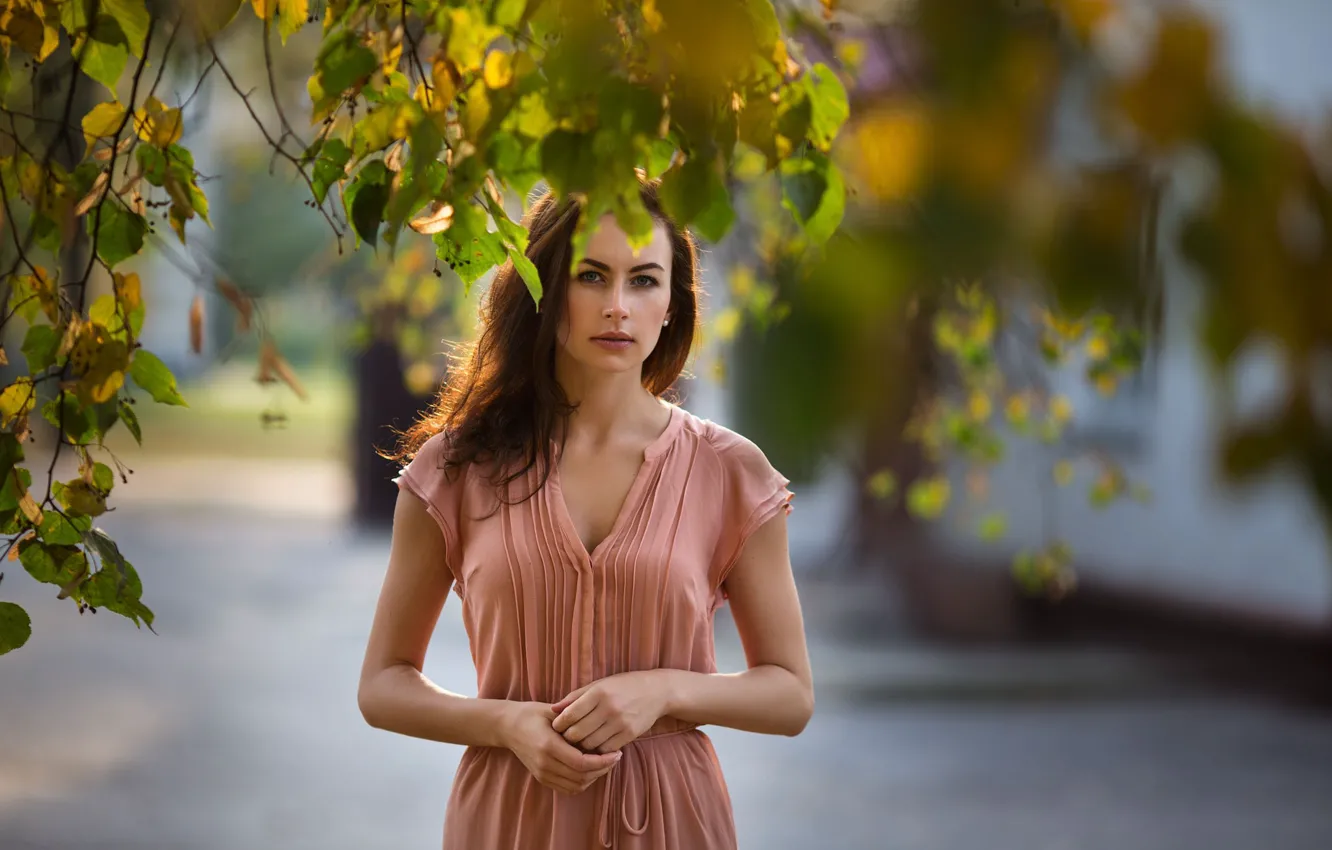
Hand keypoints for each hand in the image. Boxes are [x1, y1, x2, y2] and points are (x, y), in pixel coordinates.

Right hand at [502, 702, 621, 794]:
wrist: (508, 726)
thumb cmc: (532, 714)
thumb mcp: (554, 711)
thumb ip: (575, 720)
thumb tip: (601, 727)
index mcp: (548, 746)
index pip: (582, 763)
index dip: (603, 761)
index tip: (616, 753)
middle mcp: (544, 764)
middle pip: (582, 777)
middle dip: (603, 769)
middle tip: (615, 757)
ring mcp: (542, 773)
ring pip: (576, 785)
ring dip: (594, 777)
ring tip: (605, 763)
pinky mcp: (541, 778)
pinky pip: (567, 788)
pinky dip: (582, 782)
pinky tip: (591, 769)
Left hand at [551, 671, 670, 753]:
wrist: (656, 691)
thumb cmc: (623, 686)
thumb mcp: (599, 684)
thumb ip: (575, 697)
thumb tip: (553, 709)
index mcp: (599, 692)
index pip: (570, 714)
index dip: (559, 724)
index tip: (557, 727)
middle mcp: (609, 708)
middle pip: (577, 733)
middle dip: (568, 737)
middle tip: (566, 737)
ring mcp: (620, 722)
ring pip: (590, 744)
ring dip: (582, 745)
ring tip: (580, 741)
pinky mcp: (629, 734)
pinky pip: (605, 749)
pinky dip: (598, 749)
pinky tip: (596, 744)